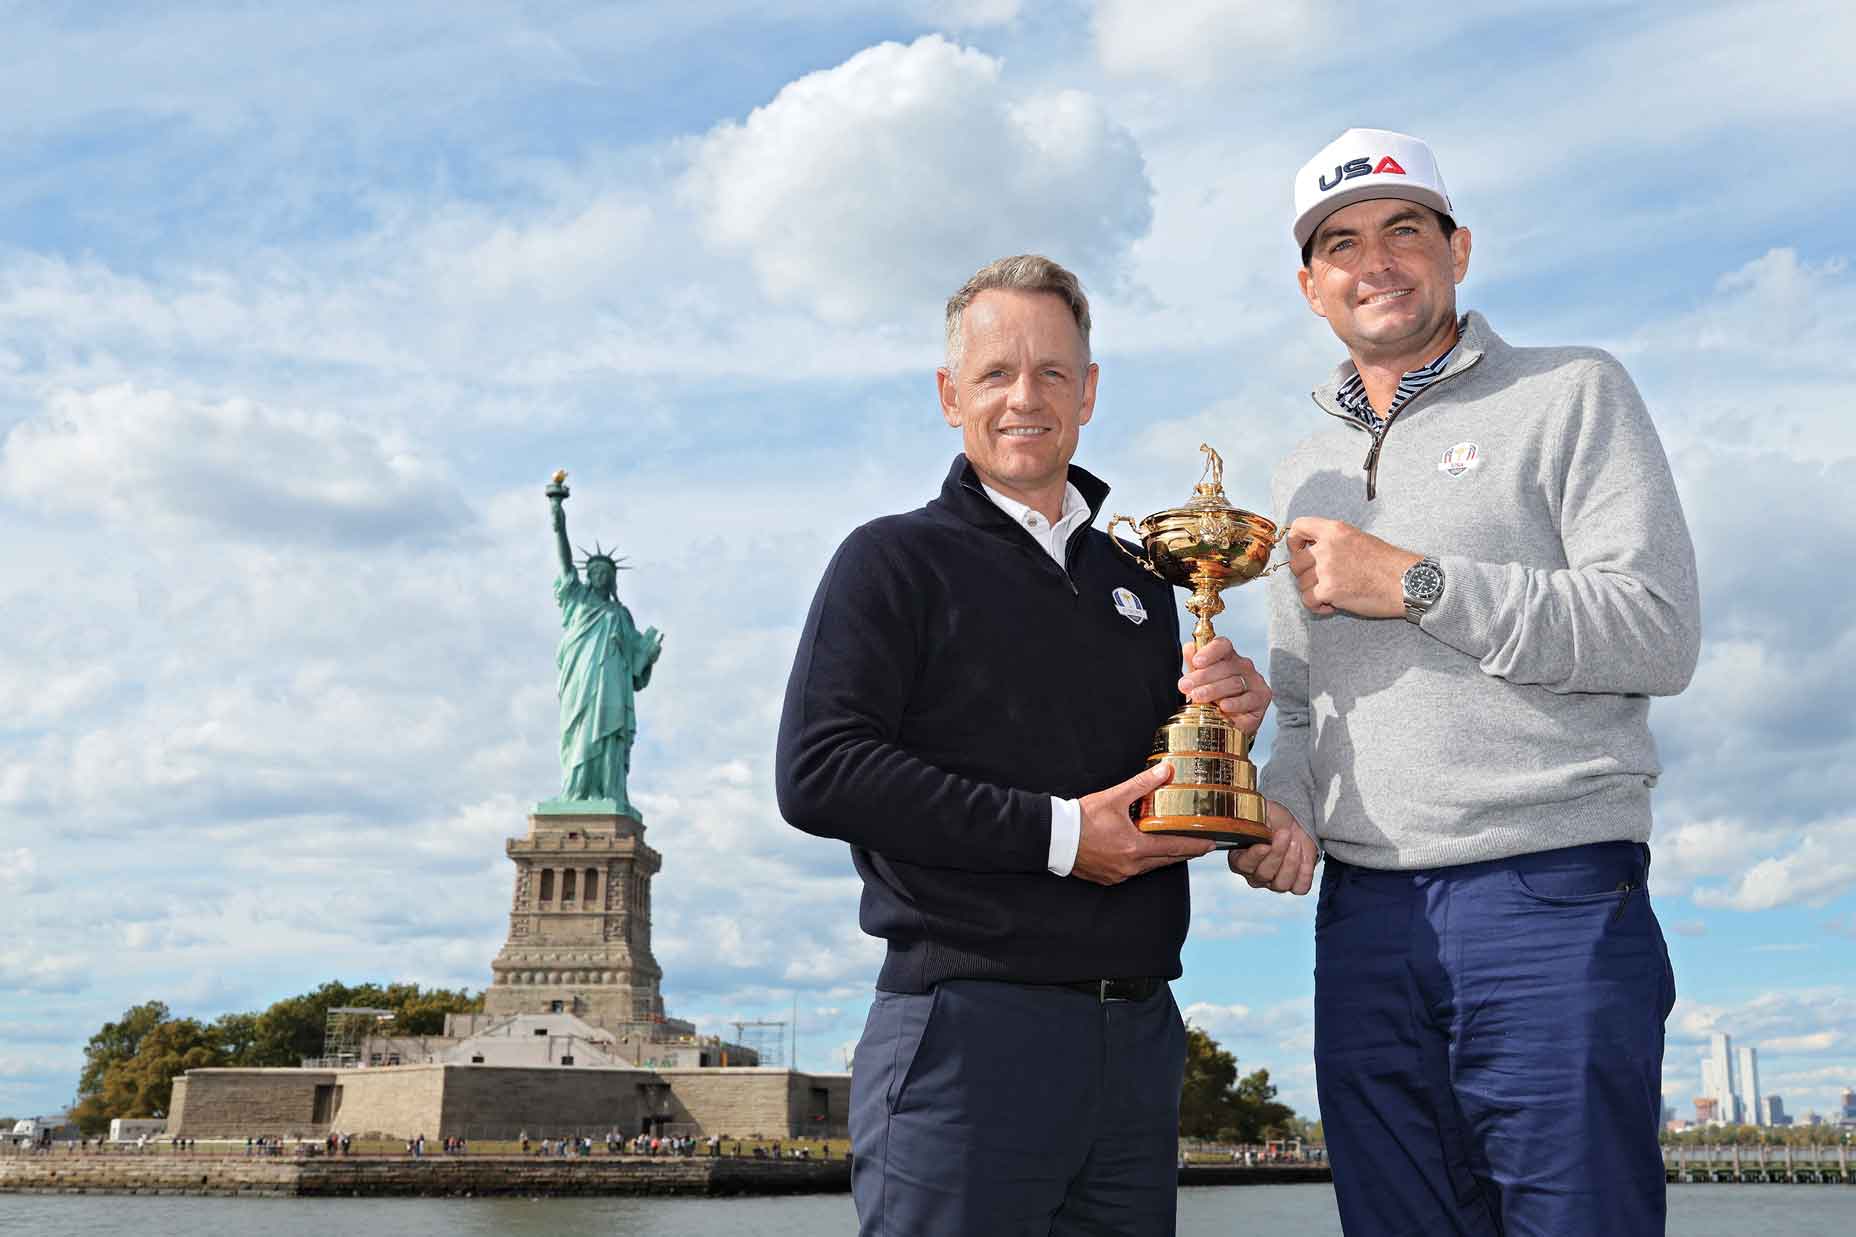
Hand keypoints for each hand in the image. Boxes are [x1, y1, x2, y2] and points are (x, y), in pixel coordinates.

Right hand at [1072, 763, 1214, 885]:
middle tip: (1200, 846)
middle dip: (1184, 853)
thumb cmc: (1082, 818)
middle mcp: (1130, 866)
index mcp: (1135, 847)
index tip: (1211, 844)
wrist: (1054, 837)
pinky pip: (1133, 872)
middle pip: (1166, 861)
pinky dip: (1142, 863)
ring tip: (1175, 848)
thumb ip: (1142, 784)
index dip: (1194, 846)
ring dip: (1163, 858)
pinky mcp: (1108, 877)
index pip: (1174, 848)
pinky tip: (1143, 854)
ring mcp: (1119, 874)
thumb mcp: (1114, 798)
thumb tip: (1165, 770)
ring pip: (1150, 867)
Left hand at [1178, 637, 1270, 735]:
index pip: (1222, 646)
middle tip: (1186, 685)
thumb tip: (1189, 649)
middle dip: (1203, 676)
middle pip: (1226, 666)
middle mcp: (1243, 666)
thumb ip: (1193, 664)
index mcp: (1228, 657)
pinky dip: (1235, 704)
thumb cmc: (1213, 697)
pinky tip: (1224, 707)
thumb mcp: (1199, 681)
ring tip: (1198, 697)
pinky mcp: (1261, 699)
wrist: (1227, 723)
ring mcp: (1254, 681)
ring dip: (1213, 690)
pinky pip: (1248, 700)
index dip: (1209, 652)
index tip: (1196, 662)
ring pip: (1235, 683)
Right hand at [1227, 800, 1316, 894]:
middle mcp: (1254, 875)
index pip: (1243, 865)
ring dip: (1291, 862)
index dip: (1254, 856)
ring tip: (1295, 843)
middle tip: (1285, 833)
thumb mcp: (1261, 813)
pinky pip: (1300, 887)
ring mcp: (1274, 883)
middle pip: (1263, 874)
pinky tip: (1304, 856)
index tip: (1265, 844)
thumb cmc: (1273, 819)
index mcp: (1240, 859)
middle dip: (1277, 853)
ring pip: (1281, 884)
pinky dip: (1304, 872)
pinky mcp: (1294, 885)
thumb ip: (1254, 820)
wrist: (1293, 825)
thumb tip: (1255, 824)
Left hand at [1284, 517, 1420, 618]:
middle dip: (1305, 574)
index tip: (1301, 550)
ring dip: (1314, 591)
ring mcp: (1326, 569)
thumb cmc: (1387, 563)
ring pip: (1301, 583)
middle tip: (1323, 580)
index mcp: (1335, 530)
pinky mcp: (1328, 590)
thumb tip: (1310, 551)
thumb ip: (1333, 541)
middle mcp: (1327, 547)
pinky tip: (1333, 605)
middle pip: (1295, 562)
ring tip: (1335, 592)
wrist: (1406, 582)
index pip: (1298, 526)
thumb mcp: (1358, 539)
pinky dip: (1318, 606)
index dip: (1295, 541)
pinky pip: (1307, 600)